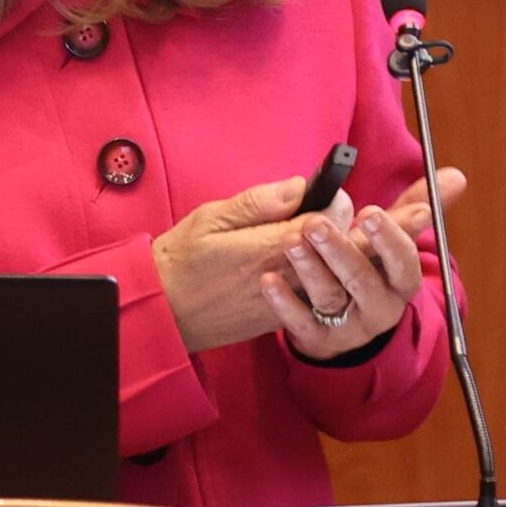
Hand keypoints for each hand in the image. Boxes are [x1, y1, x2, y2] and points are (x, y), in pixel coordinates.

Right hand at [153, 175, 348, 352]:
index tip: (323, 193)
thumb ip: (259, 202)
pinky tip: (300, 268)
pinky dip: (318, 280)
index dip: (335, 200)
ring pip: (335, 277)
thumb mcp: (211, 218)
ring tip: (314, 241)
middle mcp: (288, 278)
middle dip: (339, 228)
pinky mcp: (283, 320)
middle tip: (322, 215)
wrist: (163, 313)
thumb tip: (299, 186)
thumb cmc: (181, 261)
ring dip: (332, 257)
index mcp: (271, 247)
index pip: (332, 219)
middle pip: (342, 250)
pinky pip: (316, 298)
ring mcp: (289, 304)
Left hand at [261, 168, 468, 360]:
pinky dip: (285, 302)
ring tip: (290, 242)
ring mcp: (350, 325)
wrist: (344, 328)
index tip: (368, 212)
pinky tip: (269, 279)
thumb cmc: (367, 268)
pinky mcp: (320, 340)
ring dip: (310, 269)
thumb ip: (416, 208)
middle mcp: (381, 305)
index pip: (402, 259)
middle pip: (365, 279)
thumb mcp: (390, 241)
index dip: (389, 237)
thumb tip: (456, 175)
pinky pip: (303, 323)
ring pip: (333, 297)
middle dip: (342, 250)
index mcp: (399, 278)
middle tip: (315, 223)